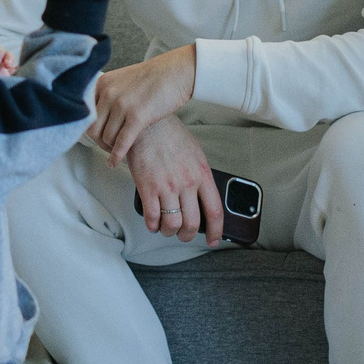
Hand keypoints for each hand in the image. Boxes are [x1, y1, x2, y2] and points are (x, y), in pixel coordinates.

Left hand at [91, 44, 195, 163]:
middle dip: (99, 142)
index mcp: (102, 84)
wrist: (176, 72)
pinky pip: (121, 143)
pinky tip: (114, 163)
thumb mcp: (122, 80)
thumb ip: (108, 95)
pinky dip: (116, 156)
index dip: (91, 129)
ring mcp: (122, 105)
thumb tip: (97, 118)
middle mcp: (108, 93)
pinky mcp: (137, 116)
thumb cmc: (153, 78)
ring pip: (106, 138)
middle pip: (93, 128)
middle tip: (108, 147)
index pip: (85, 114)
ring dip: (110, 149)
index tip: (98, 136)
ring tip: (116, 151)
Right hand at [125, 116, 222, 245]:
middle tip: (183, 234)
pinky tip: (152, 223)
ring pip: (172, 224)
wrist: (148, 124)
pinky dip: (152, 225)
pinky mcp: (147, 187)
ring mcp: (167, 186)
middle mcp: (187, 183)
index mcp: (202, 174)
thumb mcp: (195, 153)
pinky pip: (152, 217)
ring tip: (166, 229)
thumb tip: (202, 196)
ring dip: (169, 232)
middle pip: (192, 223)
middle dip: (188, 235)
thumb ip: (200, 175)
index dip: (216, 230)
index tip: (213, 240)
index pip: (215, 211)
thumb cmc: (170, 136)